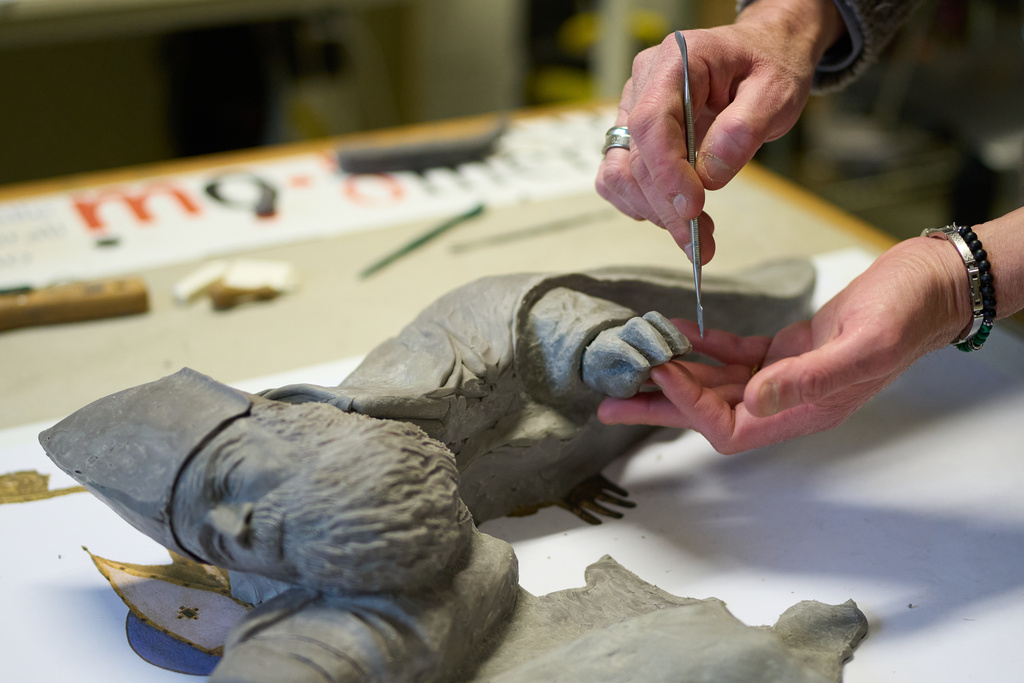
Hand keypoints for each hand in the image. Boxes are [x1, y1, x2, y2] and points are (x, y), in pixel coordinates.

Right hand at [596, 0, 843, 259]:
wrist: (764, 53)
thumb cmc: (770, 65)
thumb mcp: (776, 91)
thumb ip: (744, 128)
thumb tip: (710, 175)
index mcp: (676, 61)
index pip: (651, 122)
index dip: (667, 172)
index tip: (693, 208)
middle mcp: (644, 84)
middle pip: (635, 157)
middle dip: (667, 208)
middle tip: (701, 244)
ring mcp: (632, 110)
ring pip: (620, 174)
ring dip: (655, 212)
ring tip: (697, 235)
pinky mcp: (633, 136)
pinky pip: (618, 178)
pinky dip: (643, 205)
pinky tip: (675, 216)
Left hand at [597, 237, 971, 452]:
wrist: (932, 283)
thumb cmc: (908, 312)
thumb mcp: (864, 344)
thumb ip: (810, 378)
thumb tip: (754, 401)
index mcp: (807, 409)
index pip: (729, 427)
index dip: (688, 405)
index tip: (659, 369)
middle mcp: (790, 399)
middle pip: (709, 413)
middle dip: (659, 405)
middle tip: (610, 399)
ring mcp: (787, 375)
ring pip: (717, 385)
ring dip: (674, 373)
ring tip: (632, 363)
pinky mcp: (788, 348)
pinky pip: (736, 355)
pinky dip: (705, 345)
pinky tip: (680, 331)